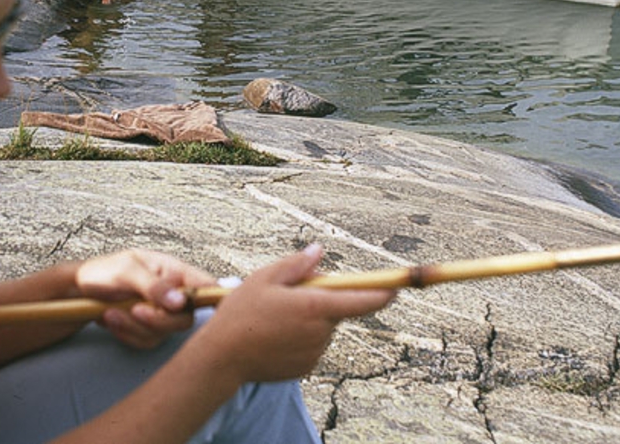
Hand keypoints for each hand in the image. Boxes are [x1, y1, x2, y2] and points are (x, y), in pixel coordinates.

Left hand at [77, 250, 215, 347]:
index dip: (214, 299)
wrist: (78, 290)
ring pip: (163, 333)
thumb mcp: (126, 270)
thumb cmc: (103, 272)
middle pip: (186, 319)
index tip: (205, 310)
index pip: (207, 286)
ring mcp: (161, 313)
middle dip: (158, 320)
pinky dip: (127, 334)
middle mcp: (172, 293)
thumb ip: (154, 285)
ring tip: (111, 312)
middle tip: (135, 311)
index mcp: (174, 271)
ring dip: (134, 327)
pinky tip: (111, 319)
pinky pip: (147, 342)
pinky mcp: (148, 329)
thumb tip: (181, 302)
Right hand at [194, 245, 393, 383]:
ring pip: (322, 328)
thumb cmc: (241, 313)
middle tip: (288, 295)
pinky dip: (300, 338)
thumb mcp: (264, 279)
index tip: (397, 287)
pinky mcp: (306, 367)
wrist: (223, 358)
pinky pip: (311, 345)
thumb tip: (319, 251)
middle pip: (335, 310)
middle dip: (321, 300)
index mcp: (314, 306)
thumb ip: (296, 265)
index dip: (383, 292)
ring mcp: (315, 352)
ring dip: (309, 320)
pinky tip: (274, 336)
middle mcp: (320, 332)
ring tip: (274, 318)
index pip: (361, 299)